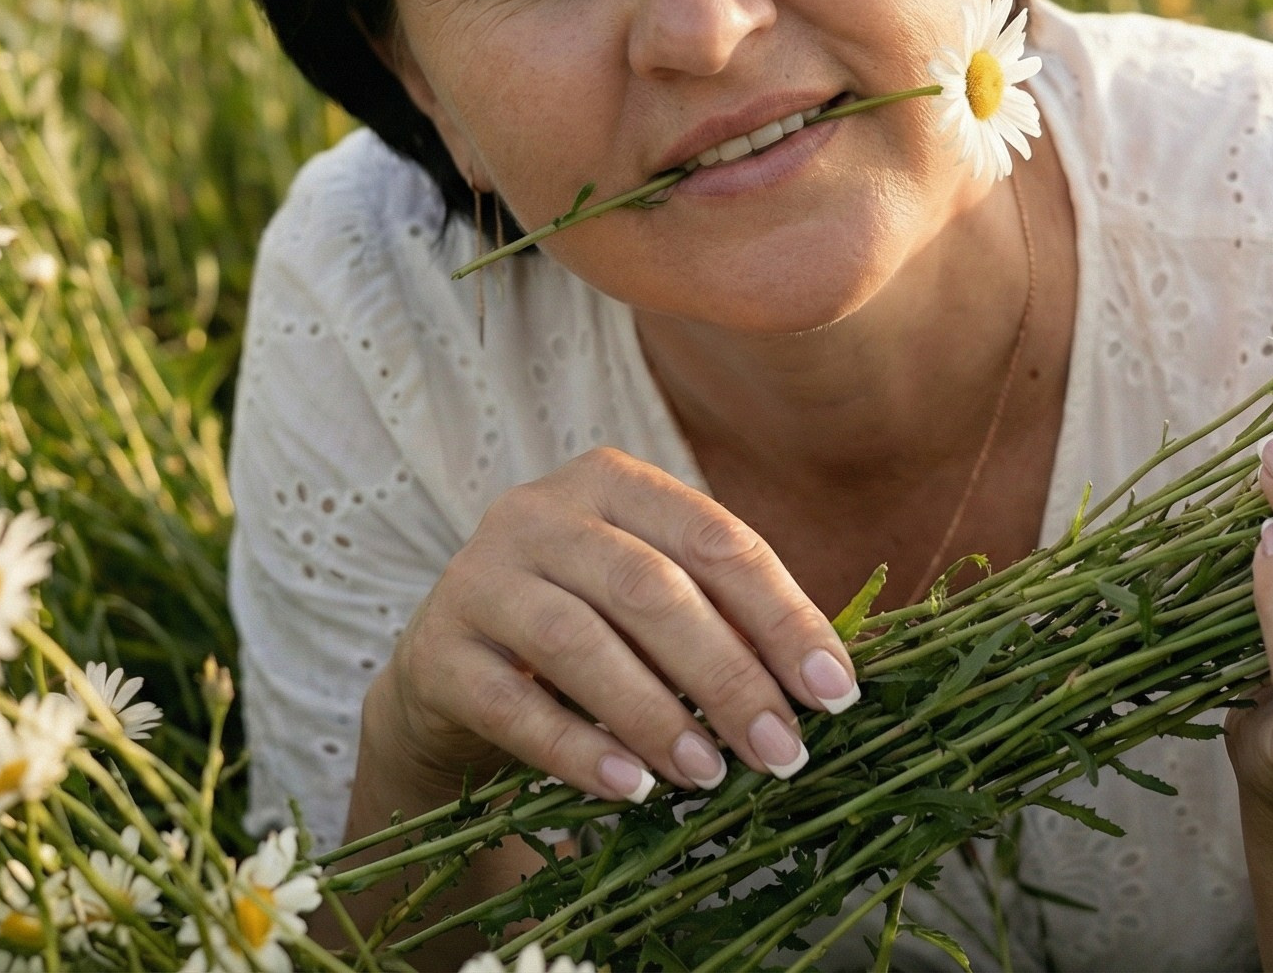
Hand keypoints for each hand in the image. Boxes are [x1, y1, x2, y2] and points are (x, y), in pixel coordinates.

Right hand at [360, 446, 858, 803]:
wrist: (454, 673)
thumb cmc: (587, 629)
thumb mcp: (653, 603)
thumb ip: (726, 618)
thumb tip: (829, 681)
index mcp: (613, 482)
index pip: (715, 539)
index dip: (782, 615)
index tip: (834, 691)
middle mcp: (541, 512)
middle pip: (649, 589)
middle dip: (728, 674)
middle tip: (783, 750)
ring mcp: (480, 577)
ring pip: (578, 641)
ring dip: (656, 714)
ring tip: (711, 775)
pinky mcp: (438, 651)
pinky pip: (512, 705)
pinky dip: (578, 750)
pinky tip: (632, 790)